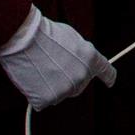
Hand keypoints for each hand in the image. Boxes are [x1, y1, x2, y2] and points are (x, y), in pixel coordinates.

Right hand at [0, 6, 114, 109]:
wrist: (25, 38)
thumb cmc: (46, 34)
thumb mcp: (73, 38)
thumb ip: (81, 55)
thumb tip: (78, 64)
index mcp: (90, 58)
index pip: (106, 71)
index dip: (108, 77)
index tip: (110, 82)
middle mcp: (82, 75)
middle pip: (78, 85)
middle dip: (68, 79)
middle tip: (52, 64)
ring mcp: (65, 89)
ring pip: (60, 94)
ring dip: (51, 86)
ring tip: (41, 68)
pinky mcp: (48, 99)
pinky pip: (43, 101)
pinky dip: (37, 94)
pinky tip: (33, 79)